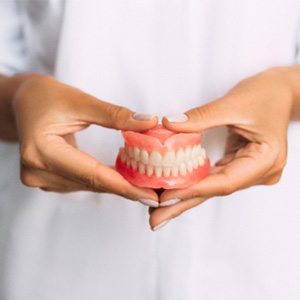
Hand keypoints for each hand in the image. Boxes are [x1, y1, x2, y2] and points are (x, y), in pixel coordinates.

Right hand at [11, 74, 158, 203]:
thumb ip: (115, 115)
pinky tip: (121, 177)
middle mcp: (37, 171)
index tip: (151, 195)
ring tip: (143, 184)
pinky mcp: (46, 179)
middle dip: (125, 188)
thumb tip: (149, 123)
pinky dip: (102, 179)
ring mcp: (39, 178)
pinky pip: (81, 182)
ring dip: (116, 184)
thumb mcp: (81, 101)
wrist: (22, 102)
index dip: (124, 186)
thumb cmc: (46, 97)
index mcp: (42, 151)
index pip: (92, 174)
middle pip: (91, 183)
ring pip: (88, 185)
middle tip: (155, 193)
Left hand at [150, 67, 295, 229]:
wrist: (280, 91)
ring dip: (185, 196)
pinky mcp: (240, 165)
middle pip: (215, 190)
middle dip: (183, 204)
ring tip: (159, 208)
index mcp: (265, 160)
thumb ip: (201, 116)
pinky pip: (213, 177)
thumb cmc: (265, 94)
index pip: (224, 181)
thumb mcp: (233, 103)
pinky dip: (193, 182)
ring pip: (212, 186)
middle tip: (155, 219)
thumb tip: (169, 124)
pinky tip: (175, 189)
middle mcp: (260, 172)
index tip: (165, 197)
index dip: (193, 190)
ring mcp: (250, 170)